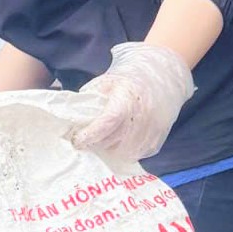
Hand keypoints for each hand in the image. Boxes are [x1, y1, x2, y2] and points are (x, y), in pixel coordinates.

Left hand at [70, 42, 195, 164]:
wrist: (162, 76)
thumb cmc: (129, 79)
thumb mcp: (106, 81)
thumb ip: (89, 98)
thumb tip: (70, 117)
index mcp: (127, 98)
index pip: (107, 122)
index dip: (90, 134)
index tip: (76, 140)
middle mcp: (143, 116)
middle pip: (112, 141)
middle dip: (95, 143)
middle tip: (86, 139)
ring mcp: (152, 130)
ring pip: (123, 152)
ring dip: (110, 149)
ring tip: (104, 138)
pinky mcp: (157, 140)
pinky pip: (136, 154)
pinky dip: (125, 151)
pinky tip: (120, 140)